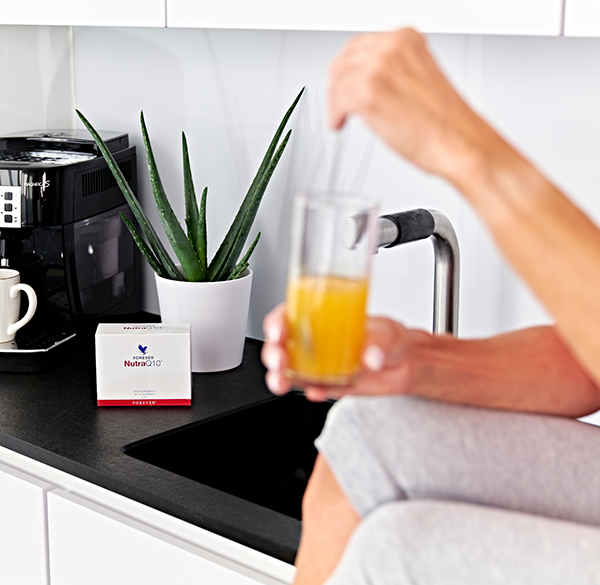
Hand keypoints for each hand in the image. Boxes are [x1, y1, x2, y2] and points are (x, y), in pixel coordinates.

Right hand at [261, 303, 429, 401]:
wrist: (406, 364)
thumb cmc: (390, 337)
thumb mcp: (387, 333)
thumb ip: (379, 343)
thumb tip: (371, 356)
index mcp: (321, 318)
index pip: (288, 316)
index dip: (276, 322)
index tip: (279, 331)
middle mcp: (314, 341)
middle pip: (279, 345)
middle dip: (273, 354)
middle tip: (280, 361)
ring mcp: (319, 365)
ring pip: (287, 371)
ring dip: (280, 377)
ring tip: (284, 383)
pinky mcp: (328, 384)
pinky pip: (312, 389)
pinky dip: (311, 391)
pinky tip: (316, 391)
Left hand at [328, 28, 504, 192]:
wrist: (460, 143)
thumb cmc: (445, 121)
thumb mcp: (421, 77)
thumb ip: (395, 70)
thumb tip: (368, 80)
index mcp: (406, 38)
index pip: (360, 45)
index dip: (347, 67)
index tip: (343, 80)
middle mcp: (391, 47)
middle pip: (344, 62)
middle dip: (337, 84)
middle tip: (336, 101)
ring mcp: (379, 69)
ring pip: (338, 83)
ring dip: (335, 103)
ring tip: (340, 117)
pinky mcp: (368, 93)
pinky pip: (337, 102)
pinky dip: (335, 115)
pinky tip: (339, 123)